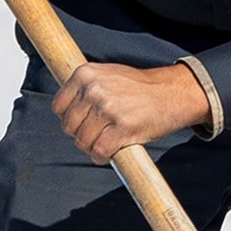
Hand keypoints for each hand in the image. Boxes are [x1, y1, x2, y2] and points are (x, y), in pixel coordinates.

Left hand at [50, 61, 211, 161]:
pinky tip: (108, 154)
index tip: (81, 121)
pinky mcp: (122, 128)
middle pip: (69, 125)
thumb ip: (86, 87)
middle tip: (95, 134)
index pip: (58, 106)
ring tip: (103, 143)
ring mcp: (108, 109)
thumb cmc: (141, 87)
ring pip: (82, 140)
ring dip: (90, 147)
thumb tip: (65, 108)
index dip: (69, 118)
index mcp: (86, 74)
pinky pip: (99, 151)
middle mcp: (94, 90)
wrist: (173, 93)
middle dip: (80, 134)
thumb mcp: (108, 74)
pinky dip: (101, 157)